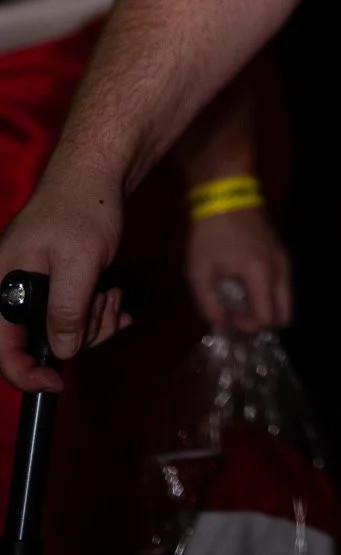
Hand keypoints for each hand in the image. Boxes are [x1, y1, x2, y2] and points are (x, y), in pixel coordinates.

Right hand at [0, 159, 127, 392]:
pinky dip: (96, 311)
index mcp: (2, 285)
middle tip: (103, 307)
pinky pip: (73, 311)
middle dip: (77, 334)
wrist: (100, 171)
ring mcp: (36, 284)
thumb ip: (66, 311)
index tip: (58, 383)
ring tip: (113, 292)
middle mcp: (13, 288)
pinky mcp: (57, 280)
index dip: (25, 374)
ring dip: (92, 320)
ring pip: (60, 329)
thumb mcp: (79, 263)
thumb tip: (63, 353)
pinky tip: (116, 298)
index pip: (2, 349)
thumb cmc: (84, 208)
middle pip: (37, 341)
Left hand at [185, 205, 291, 331]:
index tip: (226, 313)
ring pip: (285, 299)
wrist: (227, 193)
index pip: (267, 318)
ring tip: (238, 296)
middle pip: (285, 314)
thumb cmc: (210, 233)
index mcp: (261, 273)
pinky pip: (281, 284)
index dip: (246, 325)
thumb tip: (222, 327)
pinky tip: (244, 282)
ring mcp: (284, 258)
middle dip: (261, 321)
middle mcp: (280, 268)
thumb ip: (209, 305)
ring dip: (264, 306)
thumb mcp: (199, 271)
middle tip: (237, 311)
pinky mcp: (281, 251)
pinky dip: (267, 292)